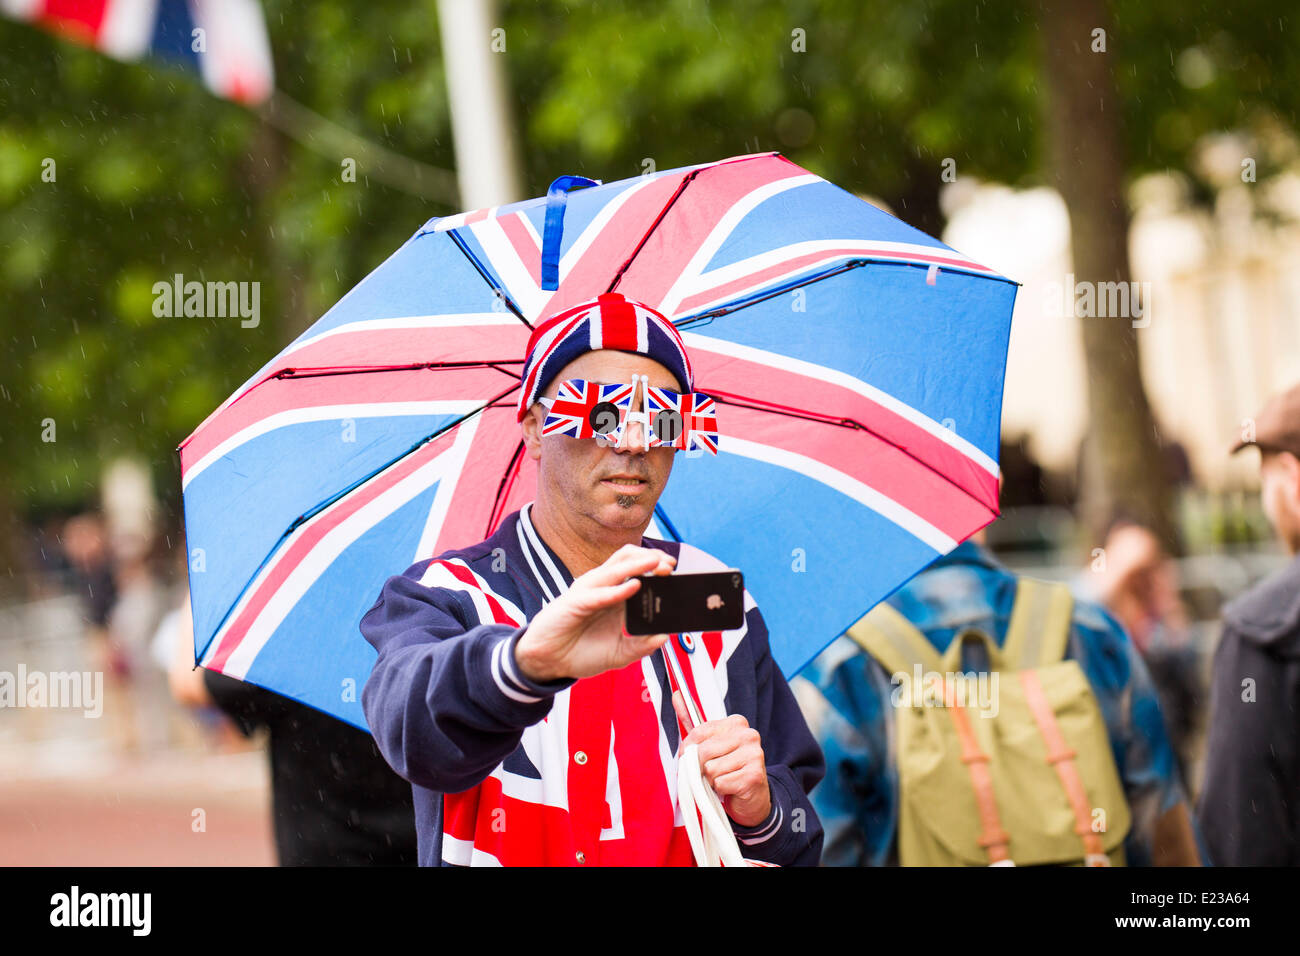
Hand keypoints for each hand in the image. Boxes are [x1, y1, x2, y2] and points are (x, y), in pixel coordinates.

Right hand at [514, 543, 675, 681]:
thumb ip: (642, 646)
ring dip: (638, 564)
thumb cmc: (582, 652)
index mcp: (616, 596)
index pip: (638, 570)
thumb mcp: (620, 654)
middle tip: (670, 566)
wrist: (550, 662)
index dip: (657, 566)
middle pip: (628, 559)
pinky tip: (633, 588)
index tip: (676, 572)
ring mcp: (589, 592)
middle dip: (652, 558)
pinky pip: (598, 593)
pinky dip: (617, 589)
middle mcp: (603, 588)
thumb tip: (665, 636)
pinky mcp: (575, 602)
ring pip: (615, 567)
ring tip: (657, 564)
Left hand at [673, 691, 771, 827]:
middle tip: (711, 772)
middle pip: (703, 752)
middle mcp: (748, 735)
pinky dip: (721, 790)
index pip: (698, 732)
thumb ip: (692, 721)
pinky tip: (731, 788)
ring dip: (712, 780)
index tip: (694, 758)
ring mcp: (754, 754)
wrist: (752, 797)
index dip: (689, 750)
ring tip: (723, 779)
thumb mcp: (709, 742)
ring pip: (711, 769)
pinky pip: (720, 783)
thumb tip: (676, 695)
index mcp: (736, 723)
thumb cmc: (727, 768)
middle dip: (701, 767)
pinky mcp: (754, 775)